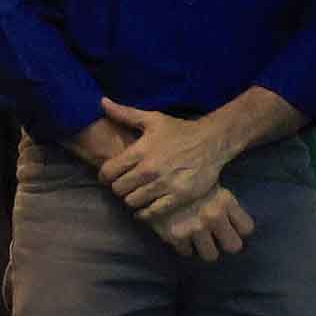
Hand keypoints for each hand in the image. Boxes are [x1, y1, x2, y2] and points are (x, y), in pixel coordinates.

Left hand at [95, 100, 231, 221]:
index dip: (105, 176)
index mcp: (140, 151)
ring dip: (132, 199)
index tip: (111, 176)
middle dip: (119, 188)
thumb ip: (125, 114)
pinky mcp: (179, 197)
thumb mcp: (152, 119)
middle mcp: (150, 170)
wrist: (213, 141)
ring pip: (132, 201)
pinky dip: (145, 213)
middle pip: (118, 189)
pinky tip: (145, 208)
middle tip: (125, 185)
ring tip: (137, 194)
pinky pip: (152, 212)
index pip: (108, 172)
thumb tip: (102, 102)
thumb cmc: (179, 131)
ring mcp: (164, 185)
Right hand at [153, 182, 256, 263]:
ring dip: (204, 249)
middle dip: (225, 243)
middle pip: (233, 246)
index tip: (231, 226)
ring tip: (197, 240)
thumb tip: (228, 215)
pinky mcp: (175, 236)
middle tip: (216, 237)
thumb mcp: (208, 181)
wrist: (150, 174)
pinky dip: (183, 247)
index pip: (246, 228)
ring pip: (210, 255)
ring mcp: (195, 228)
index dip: (239, 229)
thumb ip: (221, 199)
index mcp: (225, 201)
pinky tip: (180, 237)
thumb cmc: (183, 175)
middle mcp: (214, 216)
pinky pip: (186, 252)